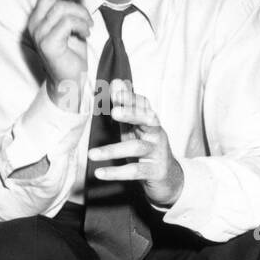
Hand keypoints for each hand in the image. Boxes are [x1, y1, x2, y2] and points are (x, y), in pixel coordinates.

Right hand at [27, 0, 95, 109]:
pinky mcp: (47, 43)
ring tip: (88, 26)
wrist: (70, 79)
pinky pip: (67, 23)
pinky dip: (81, 25)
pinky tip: (85, 34)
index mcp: (39, 14)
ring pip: (62, 7)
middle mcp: (34, 21)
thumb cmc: (72, 50)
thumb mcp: (77, 19)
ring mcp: (38, 33)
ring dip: (82, 14)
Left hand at [87, 83, 184, 206]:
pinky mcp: (155, 172)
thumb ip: (126, 106)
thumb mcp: (136, 126)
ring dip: (112, 150)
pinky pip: (135, 171)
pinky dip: (116, 172)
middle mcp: (157, 134)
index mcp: (150, 121)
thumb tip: (117, 81)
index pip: (143, 105)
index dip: (131, 97)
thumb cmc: (147, 148)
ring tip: (90, 154)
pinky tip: (100, 173)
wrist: (168, 177)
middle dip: (132, 114)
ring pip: (137, 147)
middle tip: (114, 112)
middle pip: (148, 120)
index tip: (116, 91)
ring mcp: (158, 153)